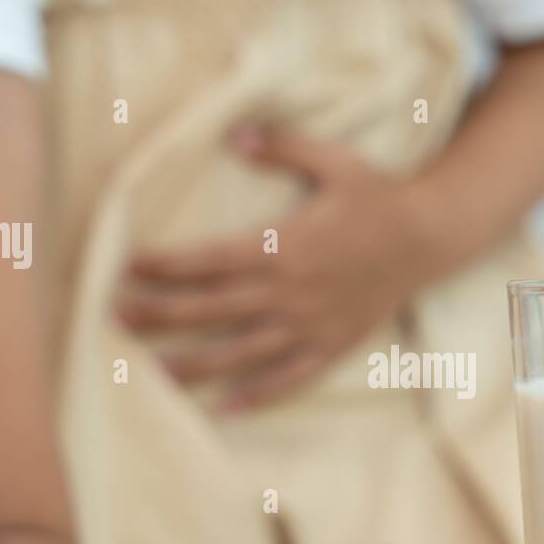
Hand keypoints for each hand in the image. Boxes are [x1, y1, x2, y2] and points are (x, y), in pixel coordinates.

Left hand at [119, 126, 447, 409]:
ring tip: (153, 373)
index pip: (209, 260)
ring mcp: (310, 324)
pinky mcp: (332, 345)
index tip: (129, 266)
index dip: (166, 264)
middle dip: (160, 314)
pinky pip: (289, 377)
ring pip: (241, 352)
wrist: (429, 236)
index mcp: (283, 246)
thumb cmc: (377, 196)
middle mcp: (290, 291)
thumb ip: (280, 147)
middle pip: (212, 309)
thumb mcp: (332, 160)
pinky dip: (257, 395)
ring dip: (194, 364)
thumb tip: (233, 134)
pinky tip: (226, 409)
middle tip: (114, 317)